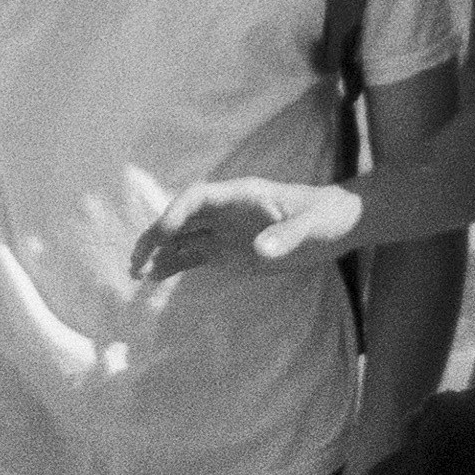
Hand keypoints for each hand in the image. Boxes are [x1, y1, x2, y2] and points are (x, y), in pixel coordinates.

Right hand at [130, 178, 360, 281]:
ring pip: (183, 238)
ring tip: (137, 274)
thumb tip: (261, 250)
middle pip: (182, 218)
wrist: (338, 225)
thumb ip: (288, 236)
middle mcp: (226, 212)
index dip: (178, 212)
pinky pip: (194, 255)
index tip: (164, 232)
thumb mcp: (312, 225)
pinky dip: (174, 264)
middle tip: (136, 260)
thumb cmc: (326, 216)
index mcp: (241, 196)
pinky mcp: (229, 251)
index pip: (198, 197)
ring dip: (159, 252)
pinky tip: (155, 278)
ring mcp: (225, 232)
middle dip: (157, 235)